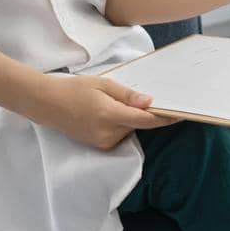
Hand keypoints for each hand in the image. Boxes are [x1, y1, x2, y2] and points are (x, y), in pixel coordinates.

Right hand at [43, 73, 181, 150]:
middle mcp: (108, 133)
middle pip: (138, 125)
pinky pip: (119, 134)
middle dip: (144, 113)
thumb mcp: (103, 84)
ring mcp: (103, 142)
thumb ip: (128, 95)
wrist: (48, 104)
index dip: (165, 118)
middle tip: (142, 97)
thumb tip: (150, 103)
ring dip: (130, 118)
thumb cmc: (75, 89)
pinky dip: (121, 124)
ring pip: (129, 129)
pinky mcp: (100, 145)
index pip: (146, 120)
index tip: (182, 113)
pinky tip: (107, 112)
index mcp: (110, 115)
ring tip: (112, 102)